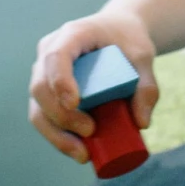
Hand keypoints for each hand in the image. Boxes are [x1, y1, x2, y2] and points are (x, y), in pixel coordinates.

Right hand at [28, 14, 157, 161]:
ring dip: (56, 134)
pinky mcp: (48, 92)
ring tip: (83, 154)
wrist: (118, 31)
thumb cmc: (129, 40)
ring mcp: (44, 72)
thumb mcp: (143, 57)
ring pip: (38, 108)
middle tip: (91, 131)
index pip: (57, 56)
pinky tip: (77, 151)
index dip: (60, 81)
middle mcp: (50, 51)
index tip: (75, 103)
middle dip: (61, 115)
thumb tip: (142, 124)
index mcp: (72, 34)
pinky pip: (44, 117)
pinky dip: (58, 137)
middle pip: (41, 86)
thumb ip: (147, 86)